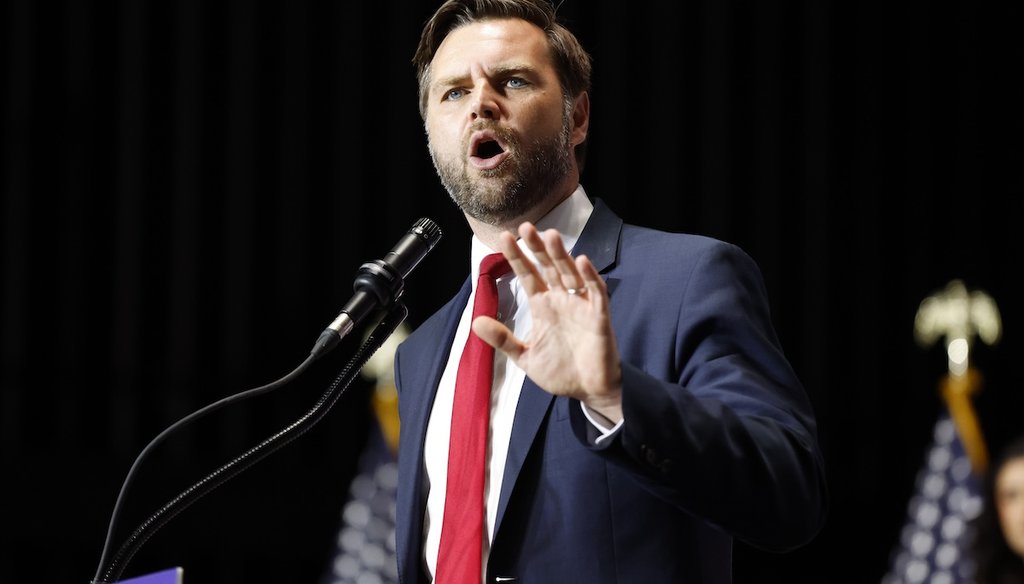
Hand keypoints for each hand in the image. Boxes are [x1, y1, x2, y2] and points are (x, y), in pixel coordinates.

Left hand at [472, 222, 622, 422]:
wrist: (588, 392)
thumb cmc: (560, 372)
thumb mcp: (525, 356)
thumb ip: (503, 339)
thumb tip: (475, 322)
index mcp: (543, 306)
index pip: (527, 276)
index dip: (517, 257)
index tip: (504, 237)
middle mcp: (561, 300)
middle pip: (548, 267)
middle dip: (537, 248)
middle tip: (525, 227)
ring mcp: (581, 306)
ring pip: (570, 274)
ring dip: (561, 255)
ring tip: (550, 236)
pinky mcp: (599, 316)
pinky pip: (596, 292)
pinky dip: (590, 277)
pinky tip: (582, 261)